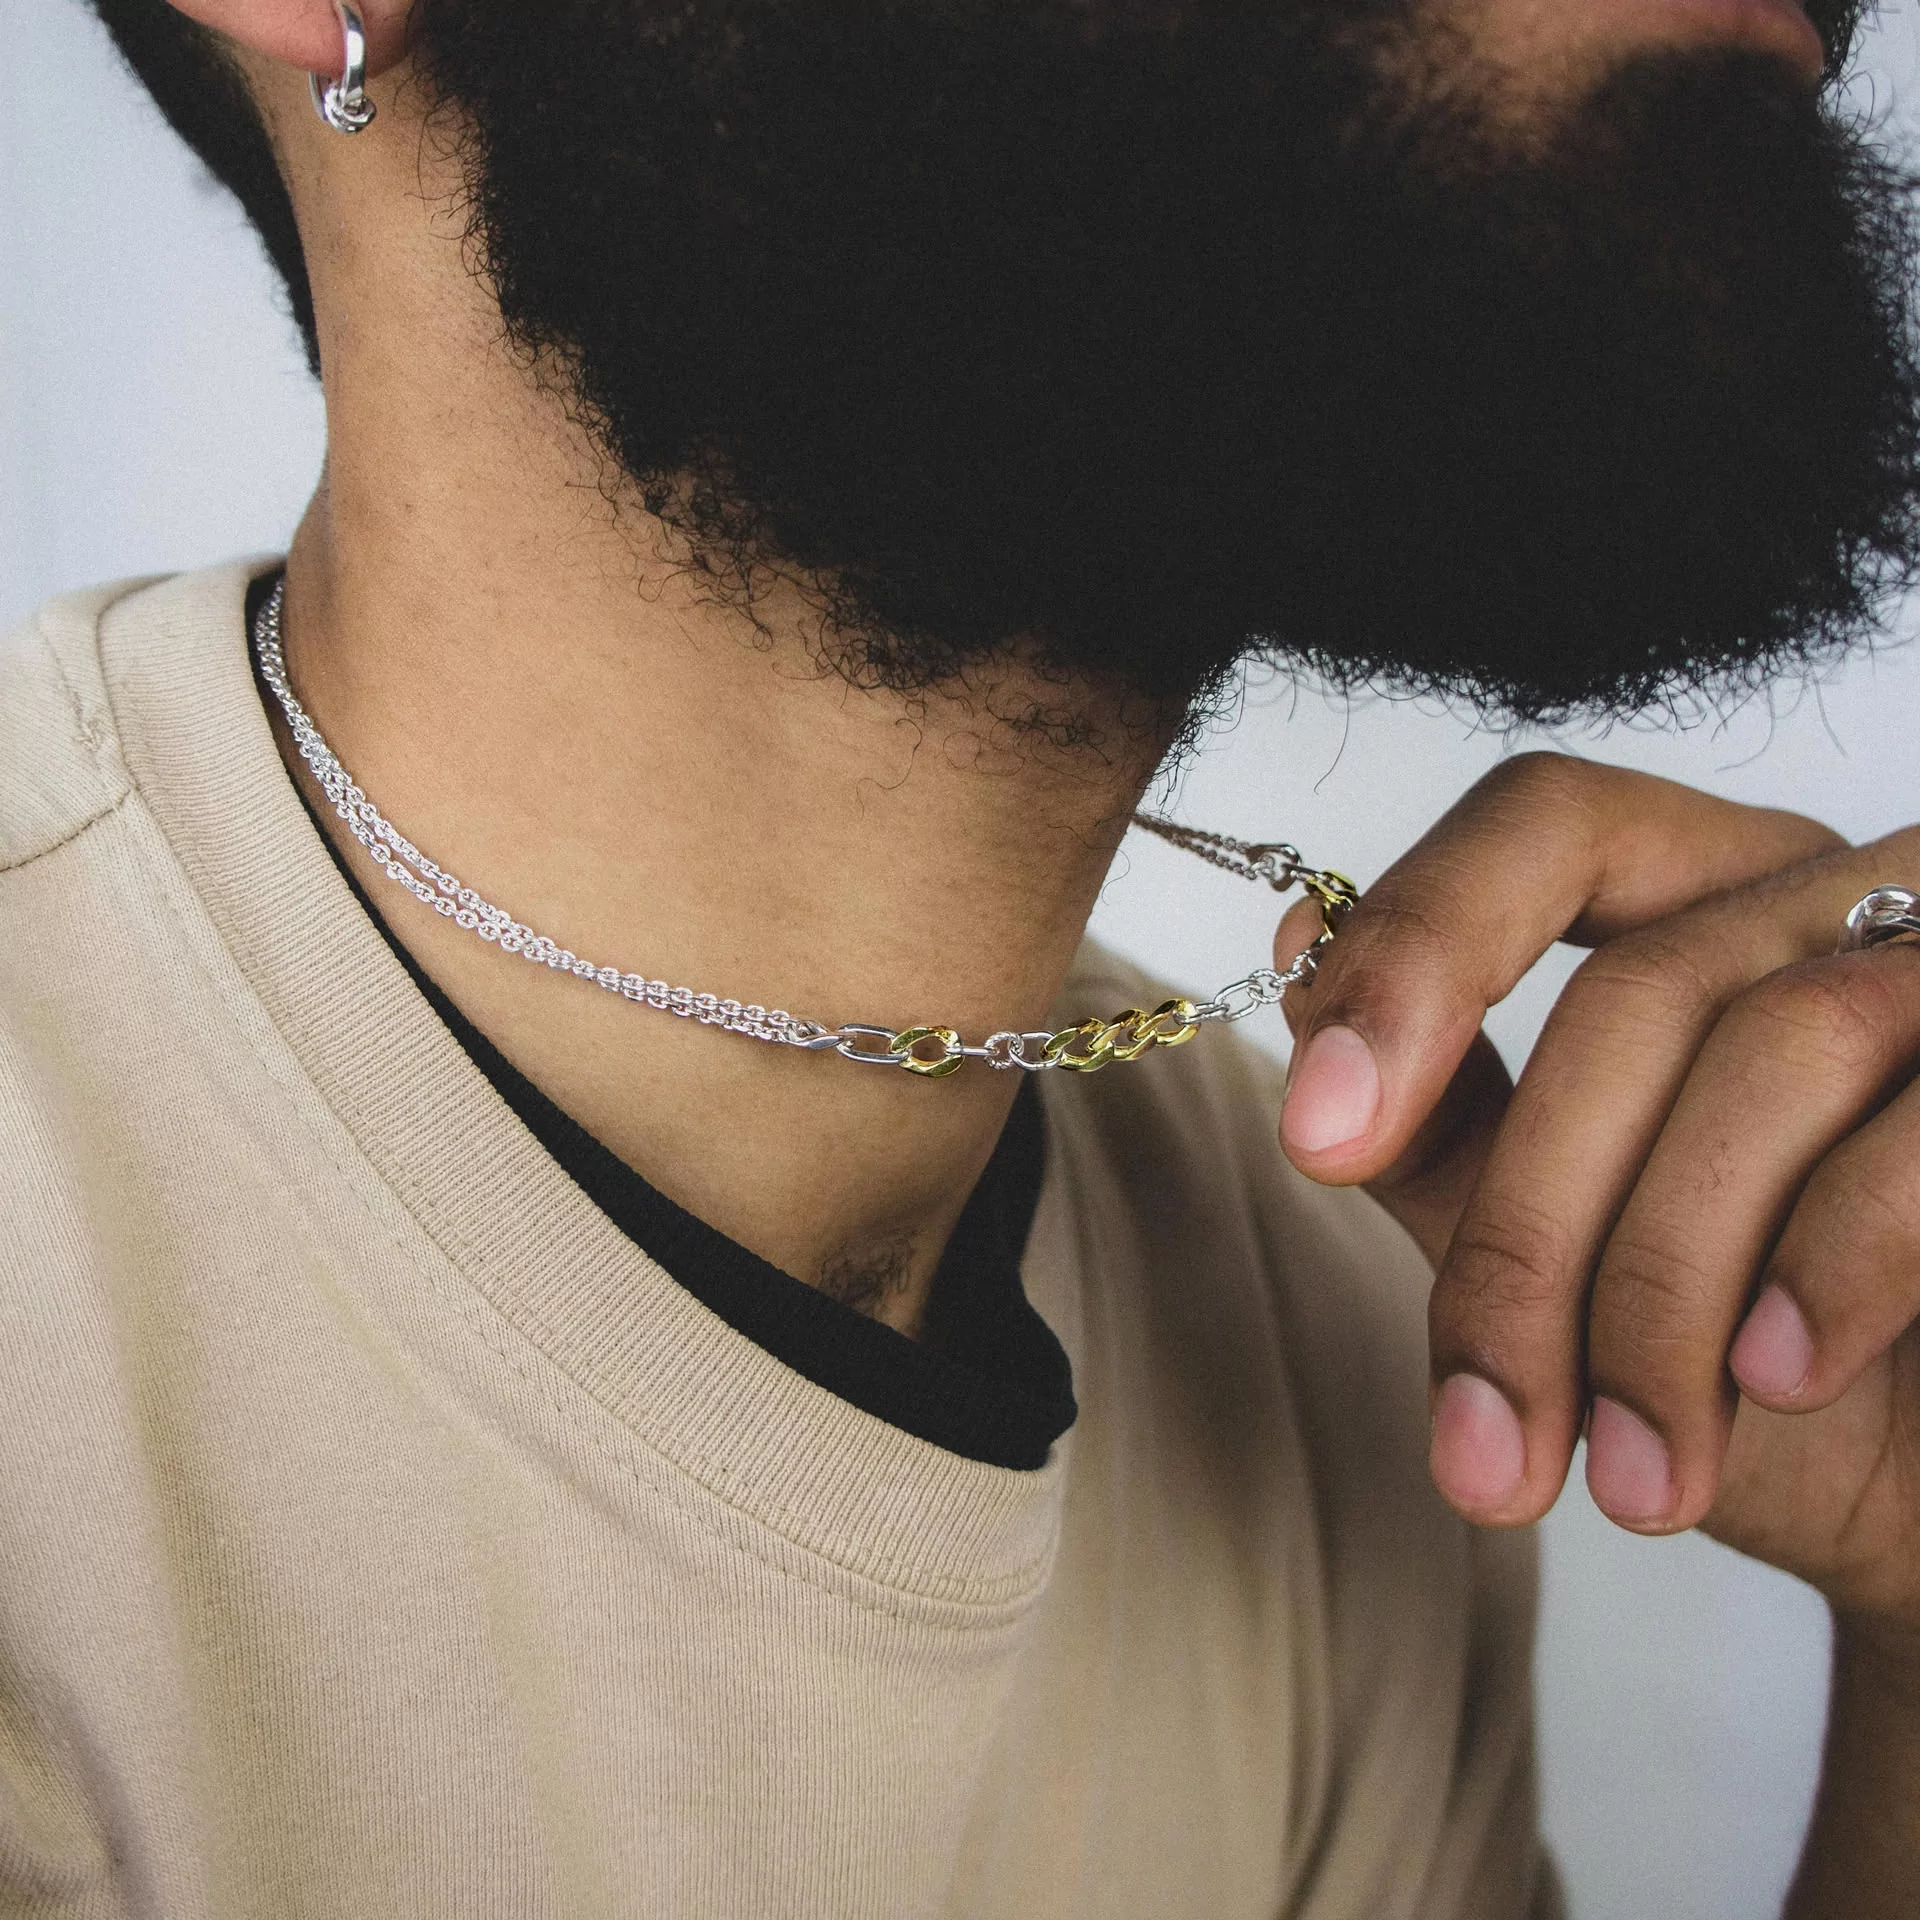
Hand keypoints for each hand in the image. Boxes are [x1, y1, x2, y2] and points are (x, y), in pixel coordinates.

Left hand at [1274, 753, 1919, 1631]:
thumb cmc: (1769, 1371)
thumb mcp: (1568, 1246)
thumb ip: (1447, 1105)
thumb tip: (1302, 949)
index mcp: (1711, 902)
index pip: (1547, 824)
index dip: (1418, 953)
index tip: (1318, 1136)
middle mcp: (1844, 901)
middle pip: (1638, 993)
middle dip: (1530, 1243)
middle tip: (1484, 1444)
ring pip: (1778, 1049)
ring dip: (1667, 1294)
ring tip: (1638, 1475)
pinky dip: (1829, 1265)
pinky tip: (1776, 1377)